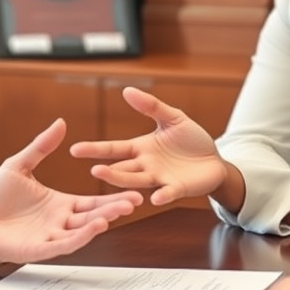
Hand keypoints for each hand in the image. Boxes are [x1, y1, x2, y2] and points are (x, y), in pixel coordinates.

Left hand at [0, 118, 142, 264]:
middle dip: (114, 209)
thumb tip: (60, 123)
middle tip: (135, 200)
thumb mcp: (19, 165)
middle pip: (93, 216)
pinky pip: (63, 245)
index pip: (91, 201)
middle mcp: (60, 222)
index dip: (111, 197)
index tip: (132, 190)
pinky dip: (79, 238)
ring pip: (81, 231)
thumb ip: (41, 147)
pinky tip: (93, 229)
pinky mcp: (39, 249)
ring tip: (116, 213)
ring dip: (99, 223)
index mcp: (60, 204)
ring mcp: (51, 236)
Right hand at [68, 86, 232, 206]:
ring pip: (138, 182)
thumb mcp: (172, 118)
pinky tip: (154, 198)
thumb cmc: (191, 140)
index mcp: (141, 149)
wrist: (215, 160)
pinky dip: (162, 195)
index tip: (75, 150)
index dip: (95, 149)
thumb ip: (151, 106)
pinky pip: (168, 192)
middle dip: (107, 171)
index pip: (114, 149)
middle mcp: (146, 166)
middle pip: (122, 168)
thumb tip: (127, 90)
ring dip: (124, 182)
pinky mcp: (177, 188)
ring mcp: (160, 179)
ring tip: (110, 179)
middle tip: (93, 170)